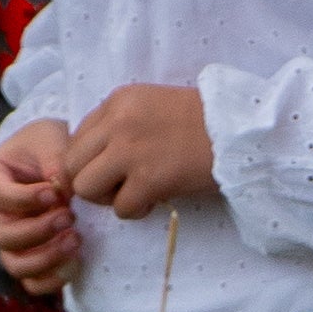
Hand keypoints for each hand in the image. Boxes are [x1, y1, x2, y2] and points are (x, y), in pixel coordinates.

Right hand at [0, 117, 81, 292]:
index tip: (55, 193)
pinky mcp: (26, 258)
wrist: (50, 160)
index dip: (26, 200)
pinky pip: (32, 283)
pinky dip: (52, 280)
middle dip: (39, 231)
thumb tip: (63, 191)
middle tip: (70, 216)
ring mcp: (6, 241)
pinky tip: (76, 262)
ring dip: (47, 258)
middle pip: (4, 237)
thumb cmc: (44, 146)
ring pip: (16, 265)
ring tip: (76, 240)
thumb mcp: (48, 140)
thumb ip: (55, 161)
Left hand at [64, 82, 216, 217]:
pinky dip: (136, 210)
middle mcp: (117, 122)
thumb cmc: (204, 120)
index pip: (77, 137)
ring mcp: (130, 151)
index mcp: (118, 100)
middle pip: (72, 163)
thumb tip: (97, 156)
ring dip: (107, 198)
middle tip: (118, 186)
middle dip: (91, 180)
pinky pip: (120, 208)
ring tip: (134, 193)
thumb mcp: (153, 104)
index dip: (91, 159)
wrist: (240, 131)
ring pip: (85, 187)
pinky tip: (156, 200)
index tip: (114, 167)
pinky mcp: (149, 179)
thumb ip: (121, 122)